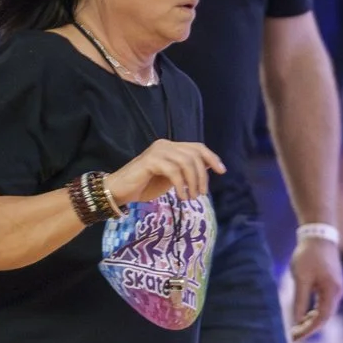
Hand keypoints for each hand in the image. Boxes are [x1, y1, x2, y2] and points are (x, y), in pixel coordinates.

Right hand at [104, 138, 222, 207]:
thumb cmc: (145, 185)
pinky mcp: (150, 161)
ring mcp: (157, 151)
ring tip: (191, 197)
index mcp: (171, 147)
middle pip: (194, 155)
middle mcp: (165, 145)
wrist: (120, 190)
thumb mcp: (171, 178)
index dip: (212, 157)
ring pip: (186, 162)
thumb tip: (207, 167)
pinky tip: (181, 197)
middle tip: (201, 193)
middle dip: (202, 175)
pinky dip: (181, 185)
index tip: (221, 171)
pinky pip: (173, 171)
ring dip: (193, 182)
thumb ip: (186, 171)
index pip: (197, 147)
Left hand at [289, 233, 342, 340]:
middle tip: (293, 335)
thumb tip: (296, 321)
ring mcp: (337, 288)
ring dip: (311, 320)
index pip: (321, 318)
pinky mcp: (333, 285)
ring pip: (325, 311)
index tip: (295, 338)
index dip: (308, 330)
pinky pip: (325, 304)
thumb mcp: (301, 279)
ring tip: (296, 327)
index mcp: (332, 291)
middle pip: (325, 317)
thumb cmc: (309, 255)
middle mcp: (338, 292)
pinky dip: (315, 311)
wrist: (319, 235)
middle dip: (309, 328)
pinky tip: (304, 315)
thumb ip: (299, 301)